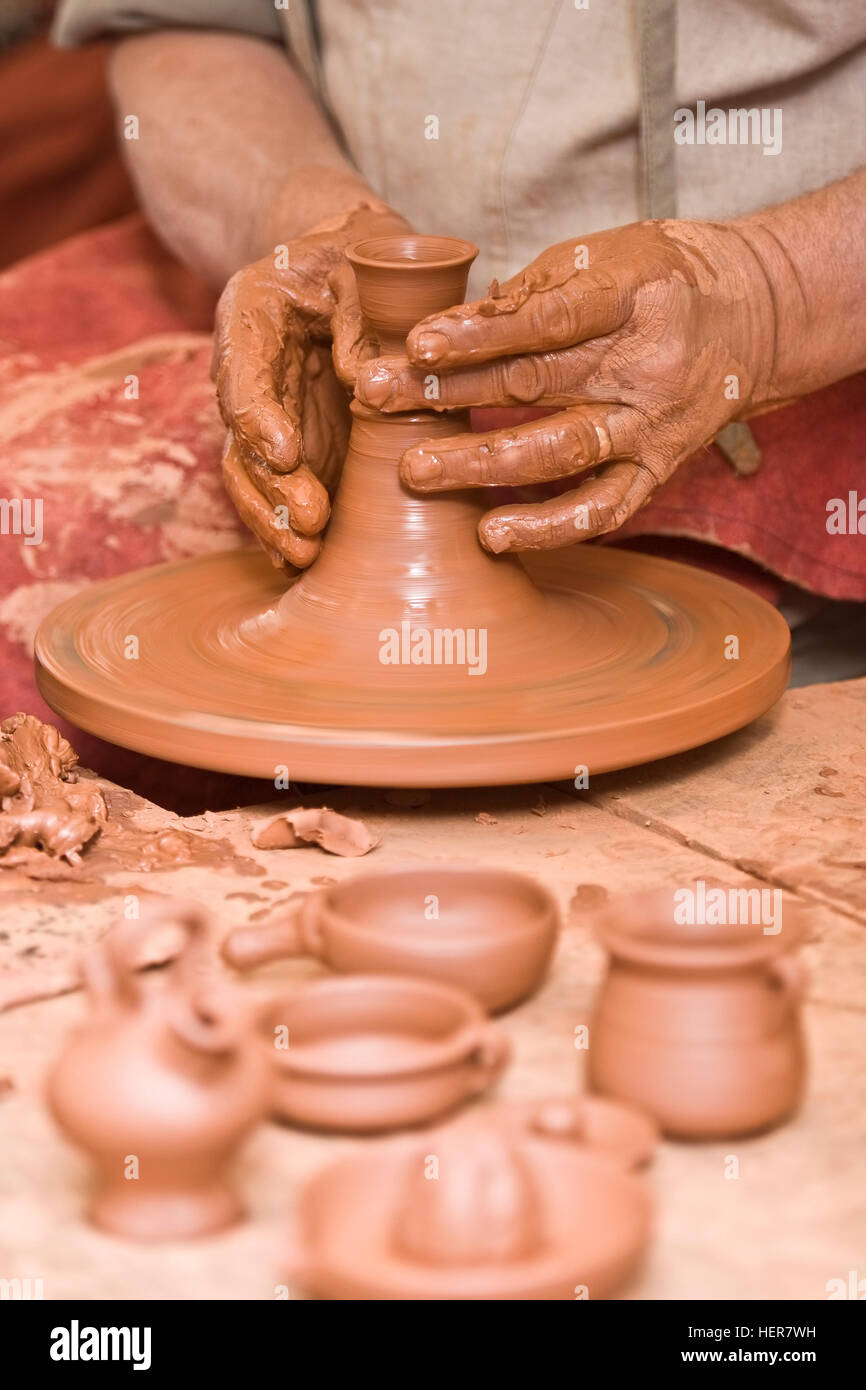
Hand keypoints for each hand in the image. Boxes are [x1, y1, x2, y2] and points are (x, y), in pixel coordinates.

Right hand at [213, 202, 409, 567]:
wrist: (339, 262)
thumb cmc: (354, 258)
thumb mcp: (362, 263)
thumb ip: (362, 313)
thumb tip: (365, 379)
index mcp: (253, 319)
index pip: (245, 376)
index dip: (261, 419)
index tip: (286, 452)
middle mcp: (248, 375)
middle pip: (244, 441)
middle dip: (275, 487)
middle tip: (313, 518)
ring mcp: (267, 415)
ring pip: (253, 476)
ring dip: (275, 520)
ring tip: (304, 554)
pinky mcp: (292, 443)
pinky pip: (277, 491)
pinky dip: (283, 529)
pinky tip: (299, 565)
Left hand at [354, 219, 775, 553]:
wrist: (752, 315)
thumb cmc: (656, 278)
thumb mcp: (599, 259)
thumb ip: (526, 297)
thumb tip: (442, 330)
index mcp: (632, 295)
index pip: (548, 318)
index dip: (481, 333)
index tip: (417, 343)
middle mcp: (645, 366)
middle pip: (535, 382)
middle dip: (447, 393)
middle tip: (375, 399)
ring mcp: (653, 425)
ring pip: (562, 451)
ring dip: (482, 464)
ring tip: (416, 471)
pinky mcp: (658, 470)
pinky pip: (602, 510)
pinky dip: (547, 527)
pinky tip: (492, 534)